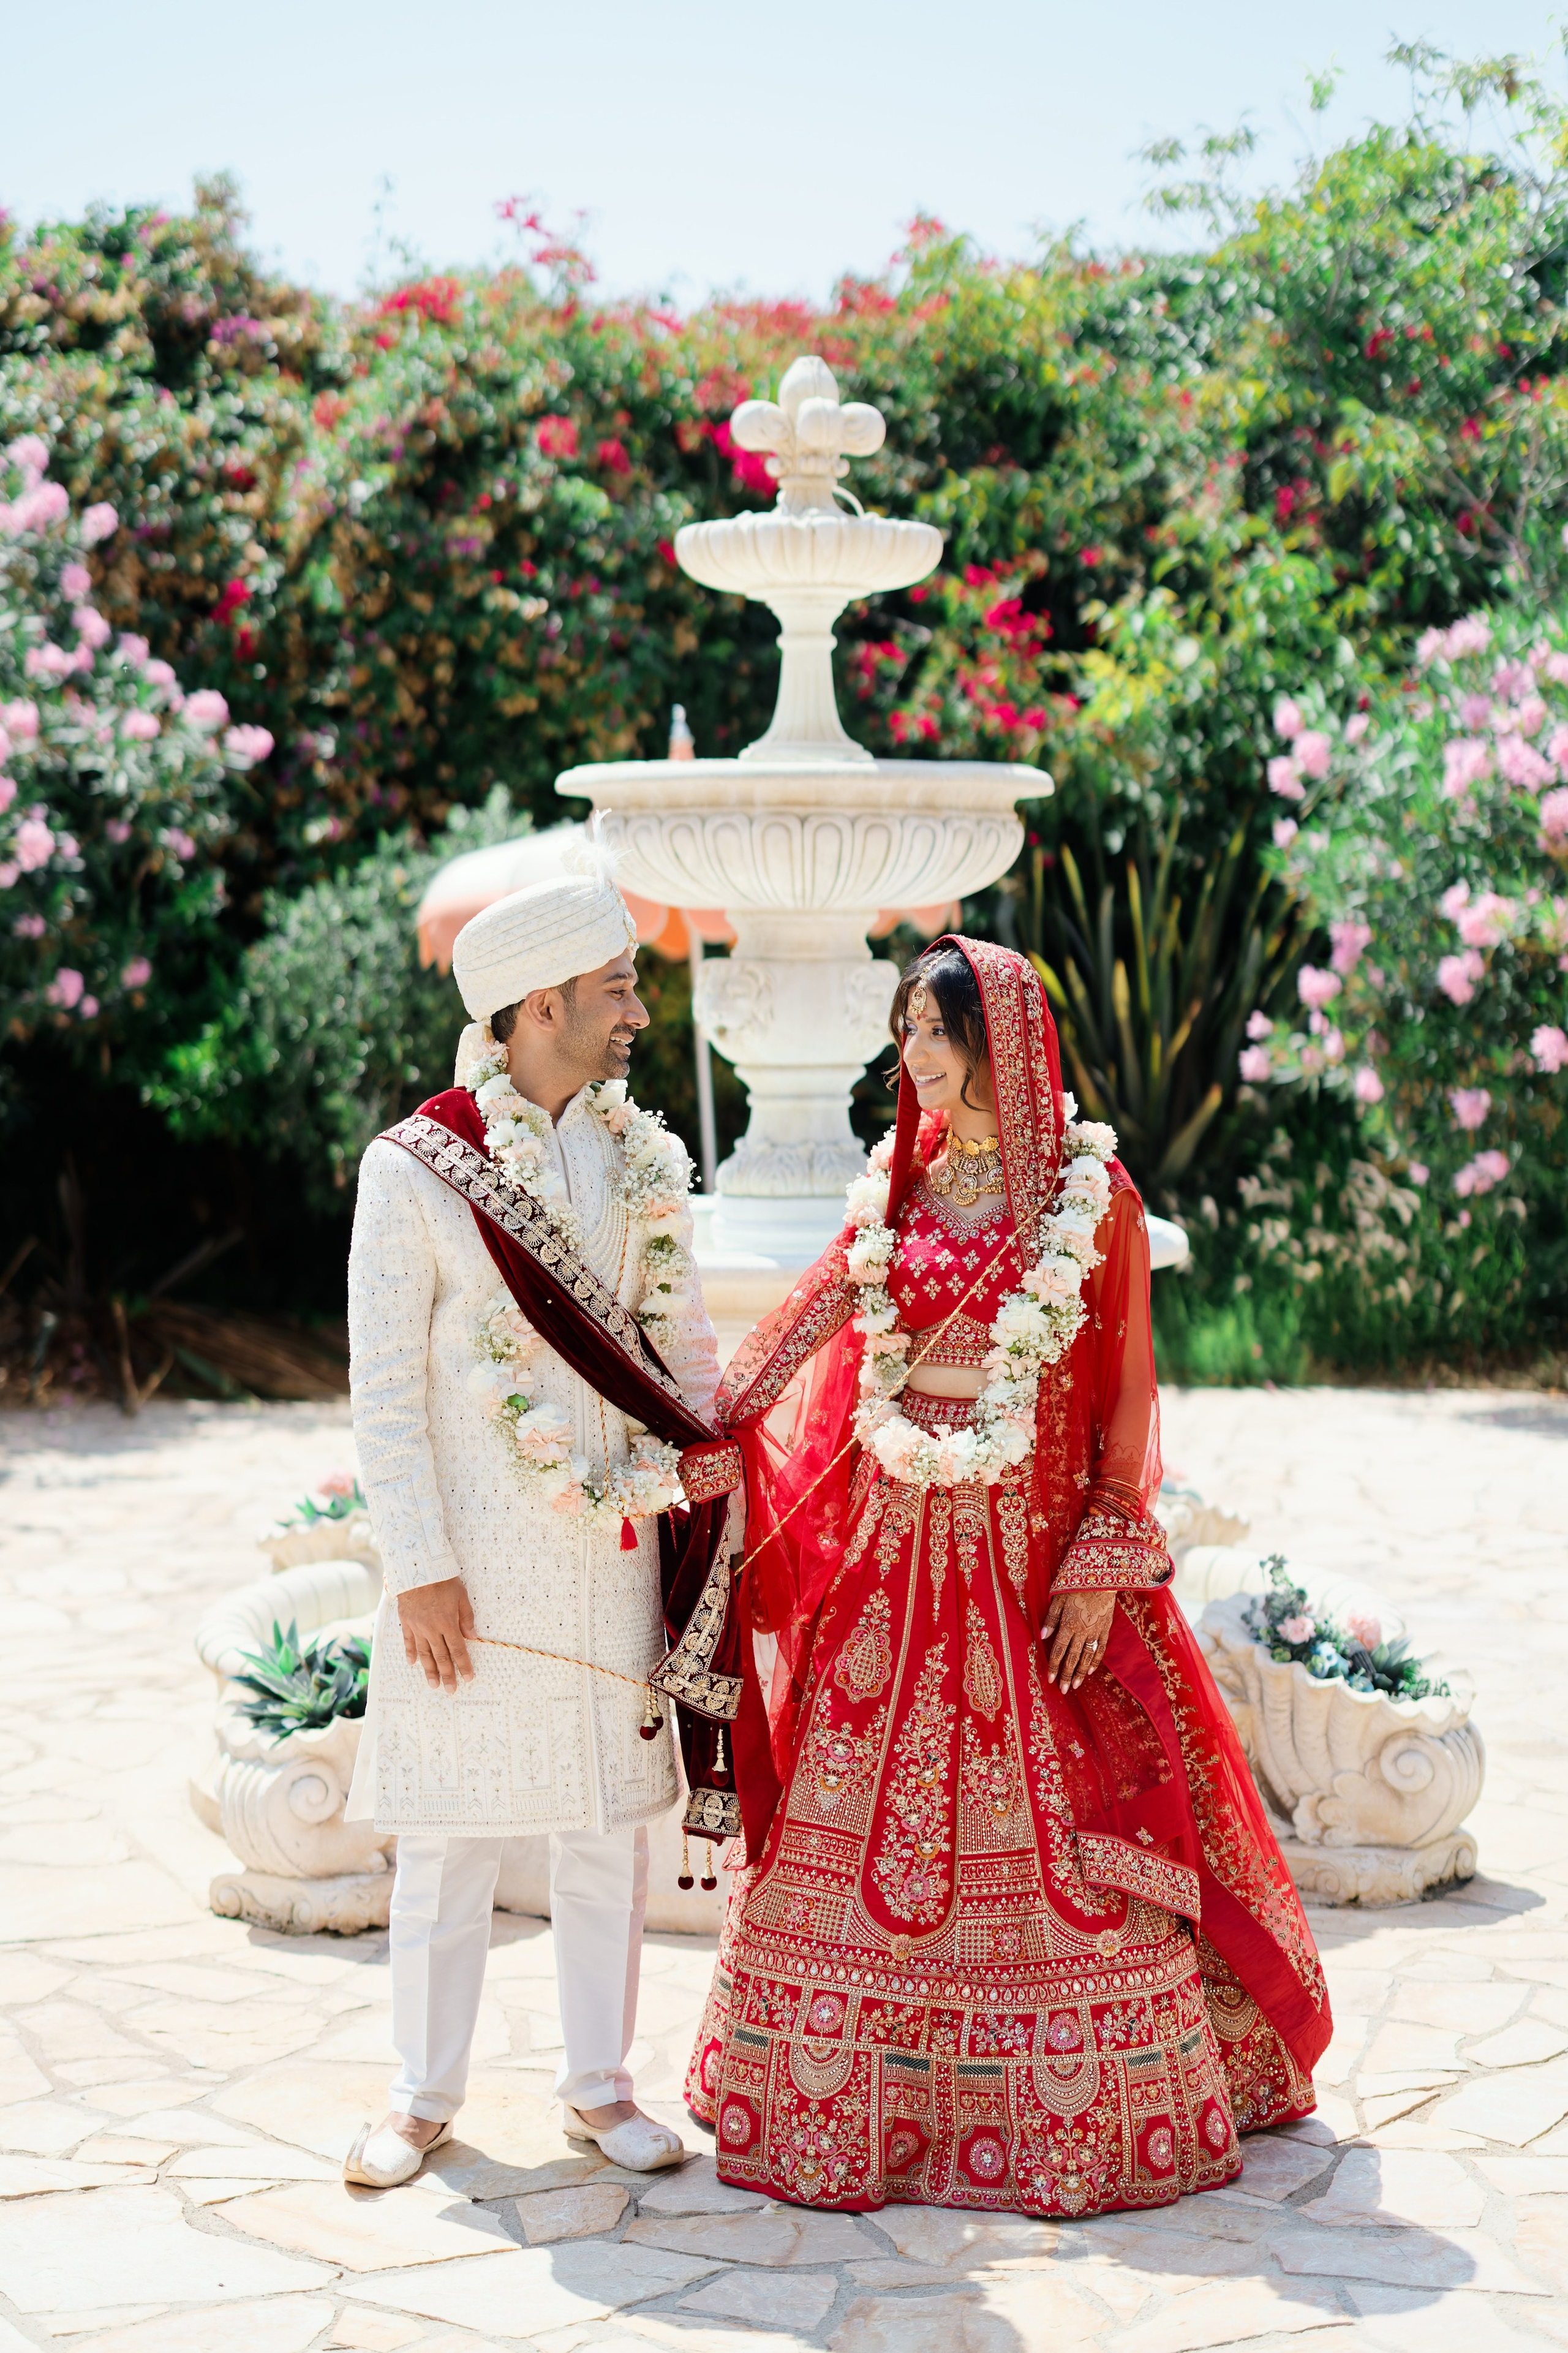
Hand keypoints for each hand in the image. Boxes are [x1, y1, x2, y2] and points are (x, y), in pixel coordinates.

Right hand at [398, 1576, 475, 1691]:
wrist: (418, 1569)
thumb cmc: (443, 1581)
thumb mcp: (461, 1596)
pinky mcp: (406, 1622)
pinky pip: (408, 1642)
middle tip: (451, 1690)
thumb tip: (472, 1637)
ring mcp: (417, 1627)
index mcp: (448, 1623)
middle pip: (441, 1657)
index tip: (469, 1677)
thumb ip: (466, 1617)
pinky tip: (412, 1663)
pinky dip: (411, 1653)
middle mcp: (432, 1629)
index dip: (464, 1665)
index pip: (458, 1650)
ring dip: (429, 1671)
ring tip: (433, 1684)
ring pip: (424, 1654)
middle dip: (447, 1675)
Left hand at [1042, 1589, 1115, 1690]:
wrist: (1102, 1577)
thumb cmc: (1075, 1584)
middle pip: (1072, 1658)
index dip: (1054, 1666)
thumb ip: (1051, 1618)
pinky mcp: (1106, 1628)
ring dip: (1080, 1672)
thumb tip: (1042, 1636)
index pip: (1059, 1650)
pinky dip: (1095, 1661)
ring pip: (1087, 1657)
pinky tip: (1090, 1671)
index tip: (1050, 1680)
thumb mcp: (1058, 1597)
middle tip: (1063, 1690)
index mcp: (1068, 1624)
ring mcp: (1096, 1631)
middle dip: (1066, 1675)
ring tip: (1075, 1686)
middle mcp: (1082, 1631)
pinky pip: (1101, 1648)